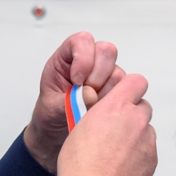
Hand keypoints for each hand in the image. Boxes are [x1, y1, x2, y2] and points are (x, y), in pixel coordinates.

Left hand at [23, 32, 120, 172]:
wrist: (56, 135)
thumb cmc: (50, 115)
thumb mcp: (51, 108)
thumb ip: (68, 100)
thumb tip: (90, 96)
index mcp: (67, 58)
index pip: (82, 41)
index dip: (83, 57)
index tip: (77, 80)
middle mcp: (89, 63)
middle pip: (106, 52)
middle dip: (98, 75)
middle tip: (86, 95)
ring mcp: (105, 76)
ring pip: (118, 73)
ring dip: (106, 92)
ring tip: (91, 107)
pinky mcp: (116, 92)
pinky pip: (125, 91)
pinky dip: (114, 103)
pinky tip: (100, 111)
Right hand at [55, 70, 156, 175]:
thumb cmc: (80, 161)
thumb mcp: (81, 125)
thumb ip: (99, 113)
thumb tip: (103, 111)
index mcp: (116, 106)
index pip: (136, 82)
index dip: (131, 89)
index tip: (125, 96)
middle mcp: (136, 119)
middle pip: (143, 107)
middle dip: (132, 115)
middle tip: (116, 130)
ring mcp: (147, 140)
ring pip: (146, 130)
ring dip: (136, 136)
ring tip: (116, 152)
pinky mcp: (152, 159)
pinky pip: (148, 150)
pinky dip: (138, 155)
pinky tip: (121, 165)